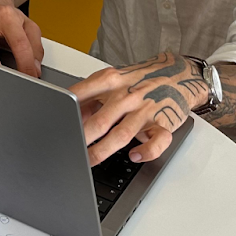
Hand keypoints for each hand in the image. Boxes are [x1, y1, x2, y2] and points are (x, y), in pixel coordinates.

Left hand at [68, 52, 209, 166]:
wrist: (180, 73)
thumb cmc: (141, 79)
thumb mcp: (113, 80)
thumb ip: (90, 96)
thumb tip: (66, 114)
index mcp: (111, 80)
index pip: (82, 94)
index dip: (66, 110)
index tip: (55, 125)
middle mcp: (128, 94)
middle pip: (100, 121)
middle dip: (82, 138)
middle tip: (68, 151)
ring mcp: (147, 109)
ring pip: (122, 134)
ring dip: (103, 150)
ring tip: (88, 161)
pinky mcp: (165, 123)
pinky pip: (157, 142)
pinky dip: (145, 151)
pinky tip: (134, 156)